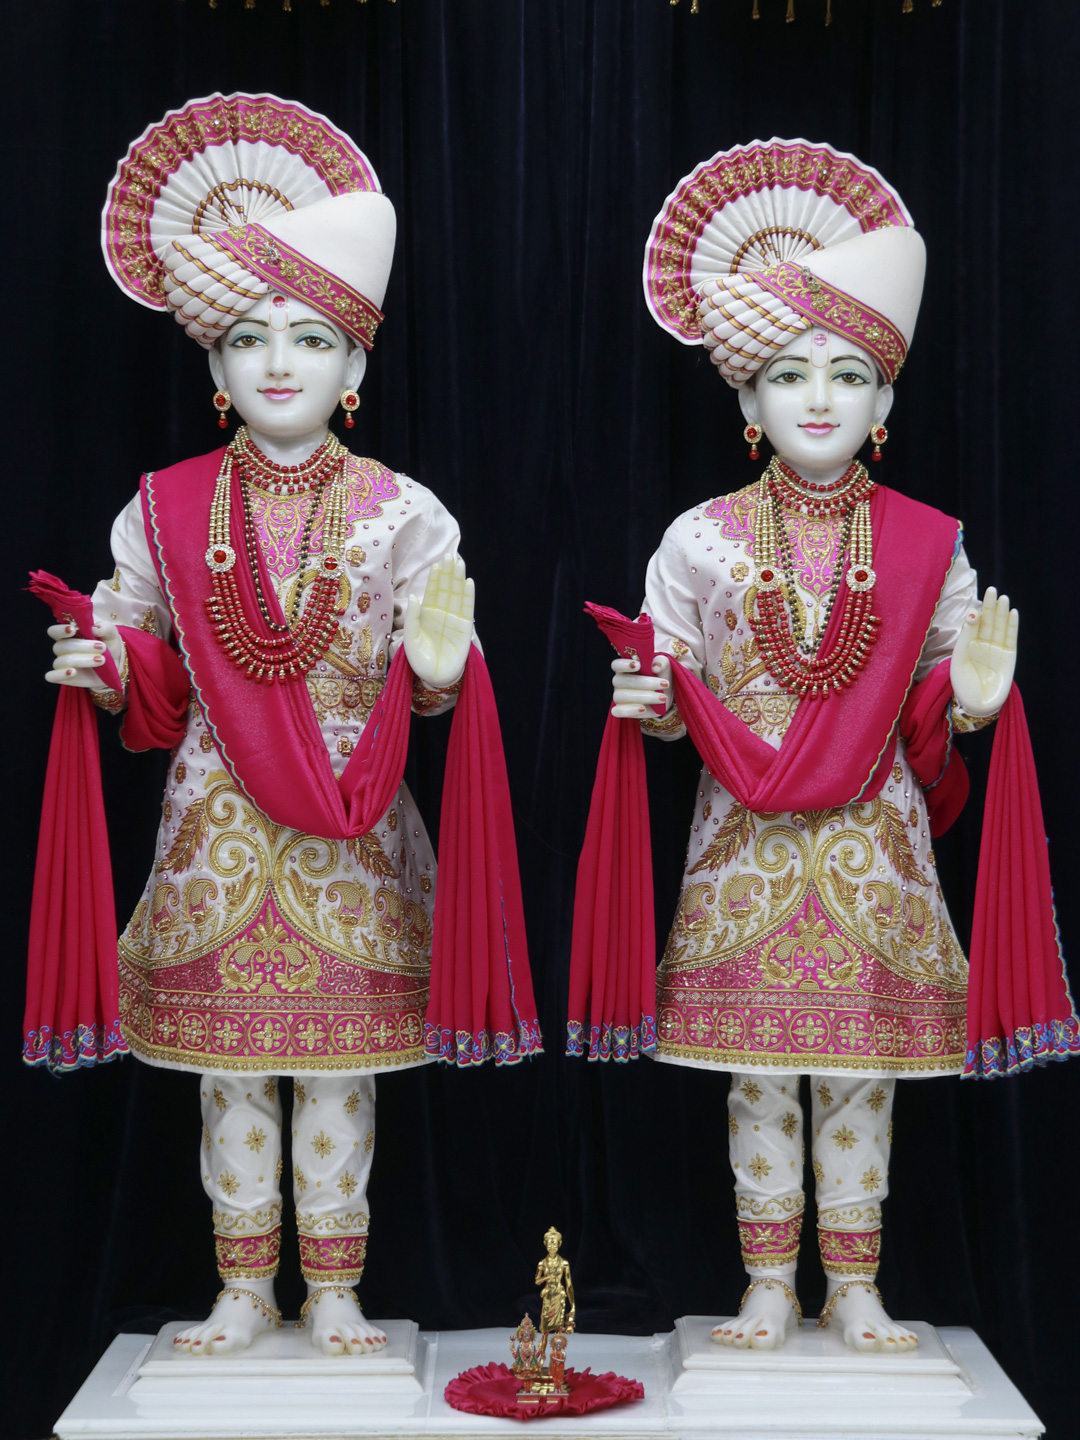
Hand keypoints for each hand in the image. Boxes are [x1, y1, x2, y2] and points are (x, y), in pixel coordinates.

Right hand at [45, 621, 123, 688]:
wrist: (114, 667)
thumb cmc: (108, 646)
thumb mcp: (111, 635)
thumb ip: (105, 628)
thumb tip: (95, 628)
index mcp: (68, 635)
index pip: (54, 631)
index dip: (60, 630)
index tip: (73, 629)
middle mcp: (62, 649)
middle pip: (62, 646)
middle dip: (83, 646)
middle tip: (102, 647)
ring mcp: (61, 663)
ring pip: (63, 661)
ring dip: (83, 660)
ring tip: (101, 660)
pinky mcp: (62, 677)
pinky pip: (52, 676)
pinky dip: (60, 674)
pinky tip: (73, 672)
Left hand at [403, 552, 474, 688]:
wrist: (435, 678)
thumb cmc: (420, 661)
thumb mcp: (409, 640)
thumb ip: (412, 618)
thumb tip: (415, 596)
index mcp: (426, 615)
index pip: (432, 592)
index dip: (435, 578)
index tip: (437, 563)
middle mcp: (441, 614)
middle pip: (446, 589)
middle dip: (448, 573)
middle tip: (450, 555)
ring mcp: (454, 620)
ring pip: (457, 595)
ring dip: (458, 579)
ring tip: (459, 563)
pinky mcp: (465, 629)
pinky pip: (467, 609)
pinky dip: (468, 596)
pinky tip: (468, 583)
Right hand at [611, 653, 670, 716]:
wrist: (665, 696)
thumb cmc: (661, 678)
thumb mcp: (665, 667)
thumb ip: (661, 662)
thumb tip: (656, 667)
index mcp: (626, 668)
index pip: (616, 664)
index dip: (624, 664)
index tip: (638, 665)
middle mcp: (619, 681)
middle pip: (621, 680)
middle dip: (645, 682)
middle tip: (665, 684)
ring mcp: (619, 696)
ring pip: (623, 696)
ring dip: (645, 697)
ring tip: (663, 698)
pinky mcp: (621, 710)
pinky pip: (618, 711)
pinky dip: (631, 710)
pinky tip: (643, 709)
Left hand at [950, 586, 1017, 716]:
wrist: (976, 704)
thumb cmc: (963, 684)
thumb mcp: (959, 659)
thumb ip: (965, 637)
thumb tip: (971, 615)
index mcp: (968, 644)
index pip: (973, 624)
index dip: (975, 615)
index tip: (974, 609)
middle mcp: (983, 644)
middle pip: (988, 621)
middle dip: (989, 606)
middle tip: (991, 590)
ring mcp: (996, 649)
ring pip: (1000, 627)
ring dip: (1002, 612)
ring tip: (1003, 598)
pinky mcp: (1008, 655)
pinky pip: (1010, 638)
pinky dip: (1012, 626)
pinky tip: (1012, 613)